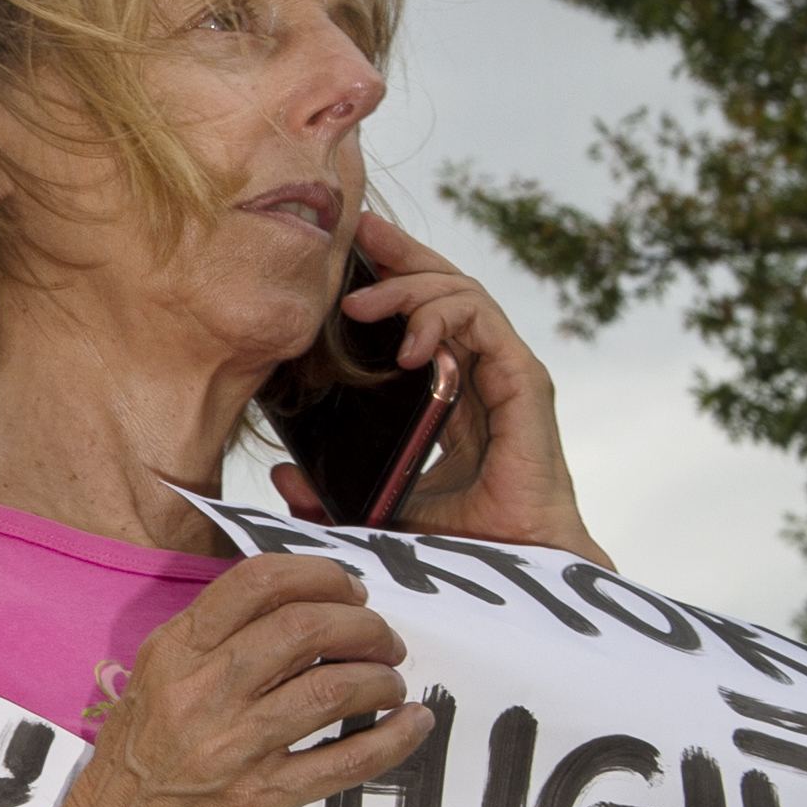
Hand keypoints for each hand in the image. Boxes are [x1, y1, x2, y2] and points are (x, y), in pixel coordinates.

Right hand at [40, 555, 432, 806]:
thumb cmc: (129, 782)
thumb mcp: (148, 693)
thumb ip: (209, 654)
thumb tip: (297, 623)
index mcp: (171, 656)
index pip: (256, 582)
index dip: (320, 577)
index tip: (348, 593)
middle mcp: (200, 693)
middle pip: (306, 625)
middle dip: (364, 625)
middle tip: (382, 642)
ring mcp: (231, 746)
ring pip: (334, 687)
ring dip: (380, 679)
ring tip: (389, 685)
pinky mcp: (261, 798)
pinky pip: (346, 759)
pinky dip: (393, 738)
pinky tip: (411, 726)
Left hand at [267, 211, 606, 562]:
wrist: (510, 574)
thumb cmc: (458, 545)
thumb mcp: (376, 510)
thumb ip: (327, 495)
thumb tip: (280, 474)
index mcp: (450, 391)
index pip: (422, 314)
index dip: (390, 276)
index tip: (349, 251)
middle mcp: (481, 372)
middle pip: (444, 289)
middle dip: (401, 255)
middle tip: (357, 233)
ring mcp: (505, 374)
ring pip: (463, 295)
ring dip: (410, 289)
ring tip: (361, 307)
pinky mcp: (526, 383)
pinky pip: (486, 325)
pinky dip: (445, 321)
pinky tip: (408, 342)